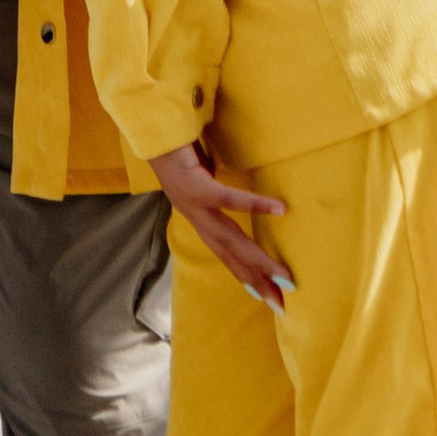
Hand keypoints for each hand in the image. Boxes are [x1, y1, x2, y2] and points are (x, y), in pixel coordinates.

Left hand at [148, 139, 290, 302]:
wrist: (152, 131)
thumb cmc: (177, 148)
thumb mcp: (200, 174)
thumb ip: (213, 188)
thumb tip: (231, 196)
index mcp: (197, 215)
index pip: (224, 253)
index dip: (243, 273)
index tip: (264, 296)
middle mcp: (196, 216)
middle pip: (229, 255)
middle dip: (255, 280)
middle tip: (281, 304)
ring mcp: (194, 204)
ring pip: (231, 240)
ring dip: (258, 260)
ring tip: (284, 276)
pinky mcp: (197, 186)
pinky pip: (229, 199)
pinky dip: (256, 205)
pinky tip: (280, 209)